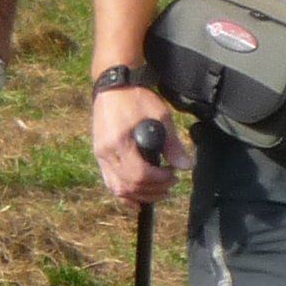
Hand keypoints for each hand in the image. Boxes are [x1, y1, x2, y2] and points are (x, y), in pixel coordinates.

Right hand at [92, 88, 188, 208]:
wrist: (114, 86)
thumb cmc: (137, 98)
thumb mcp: (160, 115)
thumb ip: (172, 144)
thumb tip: (186, 166)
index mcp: (119, 141)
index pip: (139, 173)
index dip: (159, 180)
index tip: (173, 175)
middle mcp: (106, 152)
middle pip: (128, 185)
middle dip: (153, 190)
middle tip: (170, 184)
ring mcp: (100, 156)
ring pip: (117, 188)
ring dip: (140, 195)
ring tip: (158, 192)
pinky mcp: (99, 156)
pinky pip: (110, 183)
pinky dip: (124, 194)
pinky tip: (138, 199)